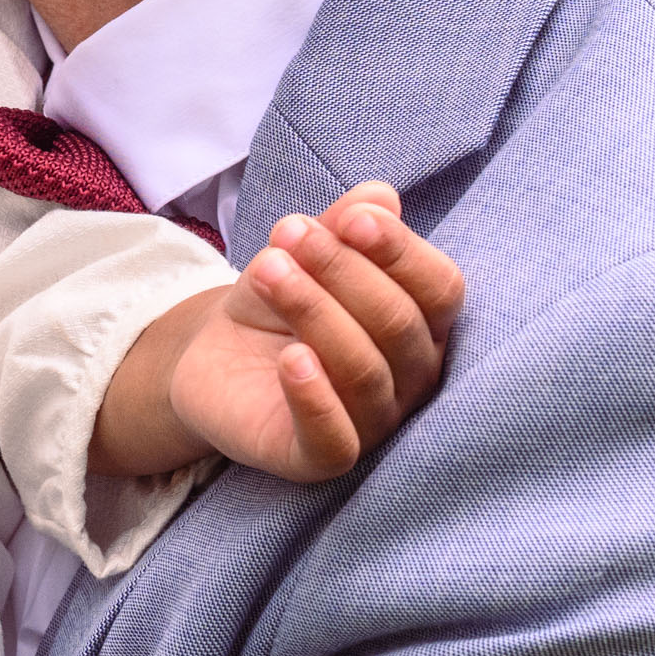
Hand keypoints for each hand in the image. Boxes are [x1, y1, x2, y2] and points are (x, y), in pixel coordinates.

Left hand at [97, 181, 465, 481]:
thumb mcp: (301, 255)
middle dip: (342, 270)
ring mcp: (373, 424)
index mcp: (422, 324)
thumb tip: (379, 195)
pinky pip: (334, 440)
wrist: (215, 359)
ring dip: (313, 310)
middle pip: (398, 323)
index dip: (401, 251)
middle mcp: (411, 379)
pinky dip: (315, 398)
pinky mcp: (320, 459)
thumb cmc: (278, 304)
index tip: (352, 218)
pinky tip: (290, 358)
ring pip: (363, 370)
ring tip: (266, 267)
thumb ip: (341, 227)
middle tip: (289, 232)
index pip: (439, 288)